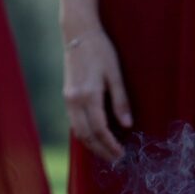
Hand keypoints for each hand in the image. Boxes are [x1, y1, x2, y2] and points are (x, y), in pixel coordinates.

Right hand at [62, 29, 132, 161]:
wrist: (78, 33)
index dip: (110, 144)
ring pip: (77, 132)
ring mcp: (68, 100)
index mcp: (88, 95)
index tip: (121, 154)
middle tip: (115, 160)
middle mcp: (74, 101)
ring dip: (91, 146)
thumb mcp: (115, 73)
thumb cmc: (100, 50)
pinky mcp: (67, 97)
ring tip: (106, 153)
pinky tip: (95, 138)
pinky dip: (84, 135)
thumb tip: (127, 124)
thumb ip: (120, 101)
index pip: (99, 129)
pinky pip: (74, 123)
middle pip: (86, 135)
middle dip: (101, 151)